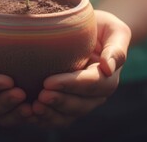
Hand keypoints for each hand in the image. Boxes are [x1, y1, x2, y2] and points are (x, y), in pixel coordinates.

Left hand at [31, 10, 130, 127]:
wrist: (89, 32)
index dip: (71, 84)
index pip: (92, 84)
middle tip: (40, 96)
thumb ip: (116, 48)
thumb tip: (108, 68)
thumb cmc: (101, 27)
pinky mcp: (68, 105)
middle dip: (60, 101)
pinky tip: (30, 113)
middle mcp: (97, 93)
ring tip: (34, 108)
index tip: (48, 81)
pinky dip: (45, 119)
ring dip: (52, 114)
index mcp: (108, 76)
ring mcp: (83, 101)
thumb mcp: (113, 29)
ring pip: (70, 115)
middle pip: (81, 104)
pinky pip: (59, 118)